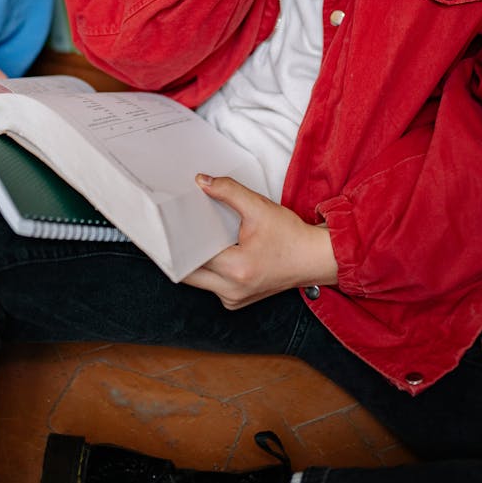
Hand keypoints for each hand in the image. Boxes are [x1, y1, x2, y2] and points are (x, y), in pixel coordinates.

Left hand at [182, 175, 337, 309]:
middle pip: (188, 272)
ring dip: (192, 261)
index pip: (193, 253)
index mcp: (237, 268)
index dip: (178, 237)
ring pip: (198, 281)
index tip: (167, 224)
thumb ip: (228, 191)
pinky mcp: (236, 300)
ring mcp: (234, 299)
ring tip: (186, 237)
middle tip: (169, 231)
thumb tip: (202, 182)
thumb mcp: (259, 207)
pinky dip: (206, 269)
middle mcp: (232, 290)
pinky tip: (207, 250)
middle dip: (179, 251)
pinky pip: (210, 285)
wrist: (315, 258)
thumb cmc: (291, 236)